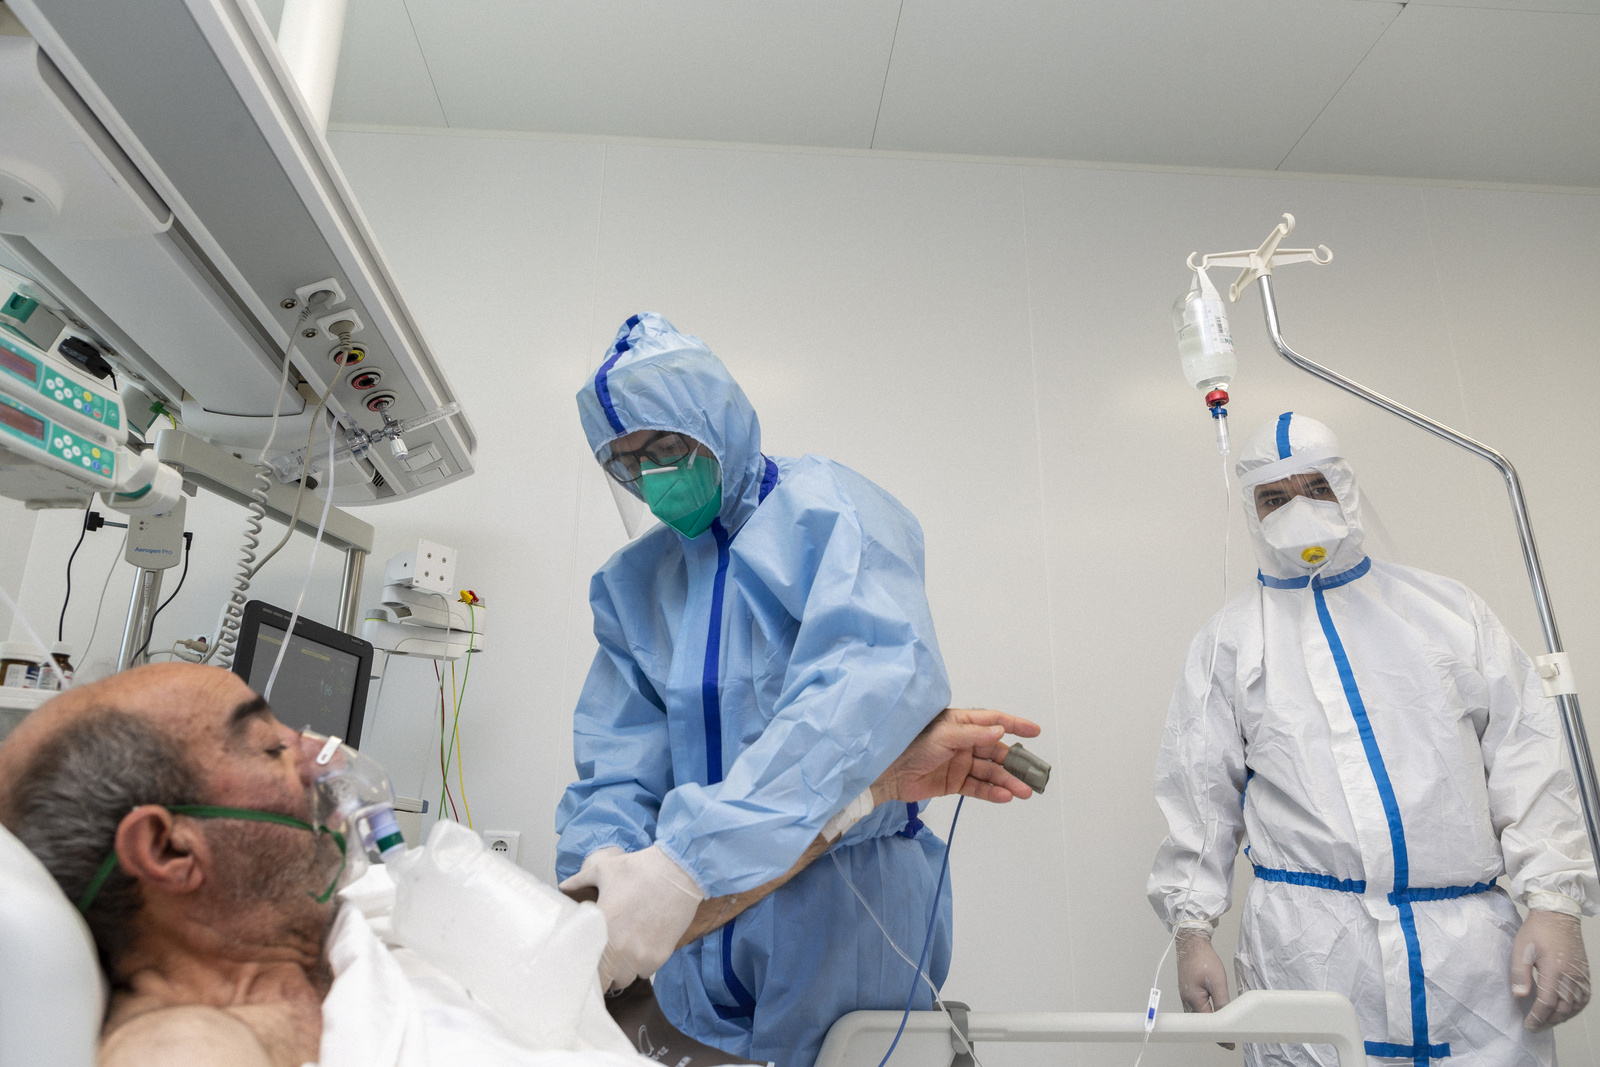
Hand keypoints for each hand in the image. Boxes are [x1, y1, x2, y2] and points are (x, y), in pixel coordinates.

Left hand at [558, 844, 703, 990]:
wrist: (678, 872)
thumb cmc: (640, 869)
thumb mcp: (605, 869)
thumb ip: (580, 880)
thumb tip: (565, 886)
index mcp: (601, 930)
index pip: (587, 969)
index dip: (586, 969)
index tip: (587, 961)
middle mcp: (619, 950)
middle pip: (606, 981)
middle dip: (604, 972)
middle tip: (605, 958)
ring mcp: (641, 956)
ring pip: (626, 979)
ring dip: (622, 970)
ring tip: (624, 953)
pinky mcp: (660, 957)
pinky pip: (646, 972)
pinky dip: (642, 965)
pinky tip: (642, 948)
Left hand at [872, 707, 1041, 805]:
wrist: (888, 773)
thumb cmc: (910, 745)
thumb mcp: (944, 736)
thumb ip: (973, 734)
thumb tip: (999, 731)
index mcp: (961, 724)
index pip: (994, 721)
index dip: (1015, 725)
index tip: (1034, 732)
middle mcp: (964, 742)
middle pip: (996, 752)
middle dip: (1015, 763)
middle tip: (1033, 774)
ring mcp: (961, 763)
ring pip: (991, 772)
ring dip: (1007, 781)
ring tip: (1022, 792)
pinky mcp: (955, 783)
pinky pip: (979, 787)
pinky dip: (992, 792)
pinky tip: (1004, 796)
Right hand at [1175, 925, 1234, 1048]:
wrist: (1191, 943)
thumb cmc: (1203, 959)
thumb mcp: (1218, 980)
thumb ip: (1222, 1000)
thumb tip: (1227, 1017)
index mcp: (1194, 999)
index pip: (1207, 1024)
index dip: (1218, 1035)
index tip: (1229, 1043)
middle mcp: (1186, 1000)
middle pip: (1199, 1023)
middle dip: (1212, 1032)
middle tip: (1227, 1039)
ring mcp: (1184, 995)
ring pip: (1196, 1016)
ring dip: (1207, 1024)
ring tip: (1222, 1030)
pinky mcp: (1186, 991)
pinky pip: (1194, 1008)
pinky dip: (1203, 1014)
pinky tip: (1211, 1014)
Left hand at [1511, 909, 1590, 1030]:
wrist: (1558, 914)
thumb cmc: (1538, 930)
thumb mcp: (1521, 949)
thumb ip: (1520, 973)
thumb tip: (1520, 995)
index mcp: (1554, 972)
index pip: (1547, 1004)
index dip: (1537, 1017)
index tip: (1528, 1025)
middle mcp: (1571, 977)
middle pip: (1562, 1009)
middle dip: (1548, 1021)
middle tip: (1535, 1026)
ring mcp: (1581, 976)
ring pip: (1575, 1007)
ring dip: (1561, 1017)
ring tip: (1546, 1021)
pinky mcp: (1585, 974)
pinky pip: (1584, 998)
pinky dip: (1574, 1009)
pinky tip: (1564, 1010)